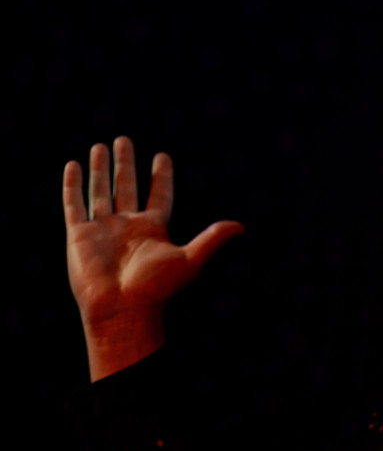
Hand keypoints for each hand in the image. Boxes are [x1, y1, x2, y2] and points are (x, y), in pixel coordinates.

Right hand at [63, 136, 244, 381]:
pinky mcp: (79, 235)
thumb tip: (242, 227)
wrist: (123, 309)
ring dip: (101, 170)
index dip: (161, 176)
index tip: (162, 156)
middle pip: (127, 187)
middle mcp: (128, 226)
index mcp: (154, 229)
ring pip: (101, 191)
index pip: (159, 195)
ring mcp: (103, 229)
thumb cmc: (158, 289)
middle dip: (126, 165)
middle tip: (124, 140)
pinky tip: (74, 165)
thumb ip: (213, 240)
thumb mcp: (191, 260)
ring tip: (101, 145)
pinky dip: (73, 185)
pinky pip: (75, 204)